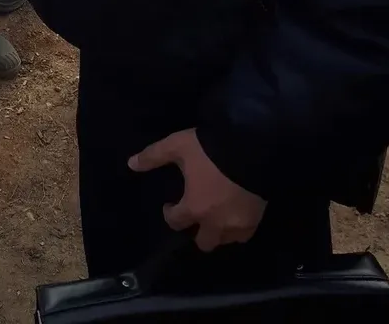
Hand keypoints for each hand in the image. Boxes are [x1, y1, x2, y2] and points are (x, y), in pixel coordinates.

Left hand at [129, 129, 265, 252]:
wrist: (251, 147)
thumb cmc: (211, 149)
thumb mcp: (178, 146)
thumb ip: (154, 155)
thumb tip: (130, 164)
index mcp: (194, 207)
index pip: (176, 222)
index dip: (170, 214)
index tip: (169, 206)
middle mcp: (215, 223)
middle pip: (204, 242)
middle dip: (198, 232)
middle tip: (197, 215)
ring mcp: (238, 224)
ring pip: (226, 240)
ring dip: (219, 232)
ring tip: (218, 216)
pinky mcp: (257, 219)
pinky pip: (246, 233)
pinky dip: (239, 228)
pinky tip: (237, 213)